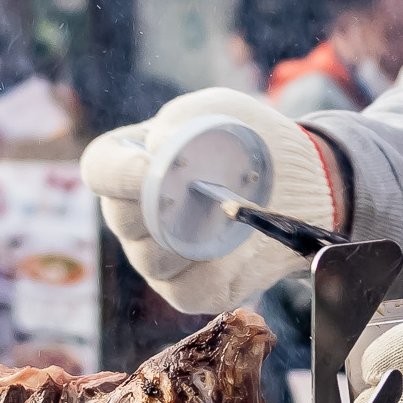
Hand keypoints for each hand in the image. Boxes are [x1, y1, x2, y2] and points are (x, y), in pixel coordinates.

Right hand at [79, 89, 339, 315]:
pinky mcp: (187, 289)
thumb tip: (158, 149)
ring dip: (188, 241)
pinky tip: (238, 251)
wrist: (302, 184)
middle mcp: (134, 212)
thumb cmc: (252, 140)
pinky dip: (213, 273)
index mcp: (131, 161)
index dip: (117, 173)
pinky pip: (186, 291)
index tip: (150, 167)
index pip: (100, 169)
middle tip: (199, 194)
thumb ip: (186, 117)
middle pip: (122, 220)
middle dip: (157, 209)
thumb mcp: (224, 111)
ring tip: (228, 219)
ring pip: (151, 260)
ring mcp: (156, 255)